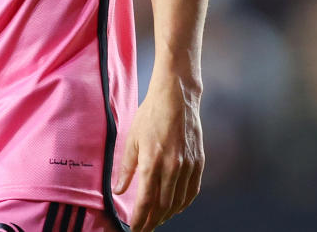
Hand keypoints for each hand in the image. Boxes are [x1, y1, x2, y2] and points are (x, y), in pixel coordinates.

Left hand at [113, 72, 204, 231]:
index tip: (134, 230)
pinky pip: (192, 191)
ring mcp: (187, 166)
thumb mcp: (132, 140)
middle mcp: (172, 168)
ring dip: (167, 216)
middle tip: (144, 229)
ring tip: (156, 221)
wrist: (176, 98)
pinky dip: (182, 204)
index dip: (140, 220)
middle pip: (162, 207)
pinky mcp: (198, 162)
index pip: (145, 202)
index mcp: (152, 162)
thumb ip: (126, 168)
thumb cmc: (151, 115)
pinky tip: (175, 208)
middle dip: (152, 222)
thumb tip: (118, 190)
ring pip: (178, 202)